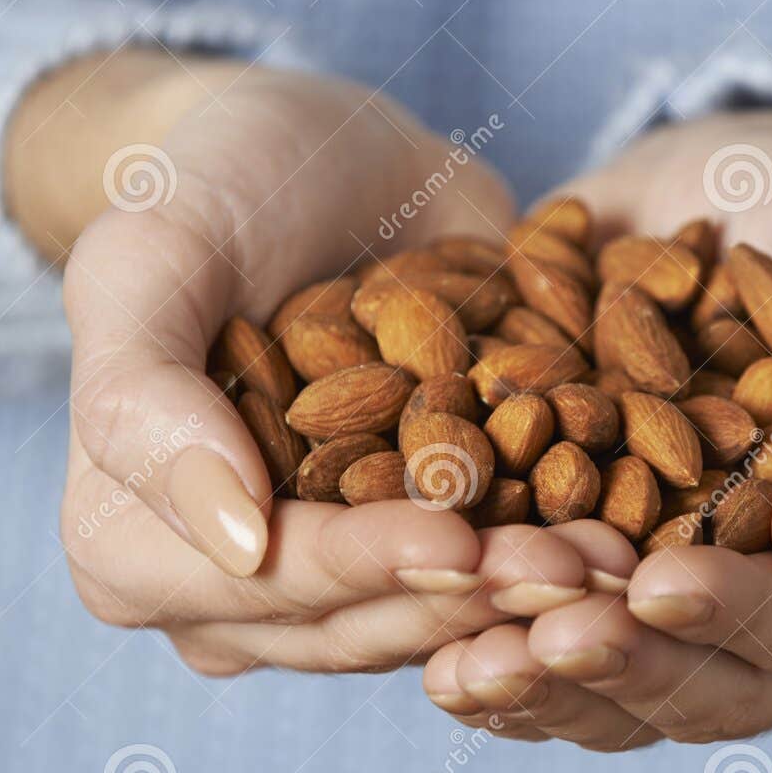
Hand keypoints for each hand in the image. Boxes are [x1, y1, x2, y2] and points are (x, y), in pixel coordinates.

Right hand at [19, 51, 594, 676]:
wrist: (322, 152)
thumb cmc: (213, 188)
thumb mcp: (147, 259)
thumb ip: (143, 396)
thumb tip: (234, 542)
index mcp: (134, 548)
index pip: (261, 585)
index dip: (359, 569)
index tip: (457, 541)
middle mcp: (238, 589)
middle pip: (361, 620)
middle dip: (472, 597)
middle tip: (580, 568)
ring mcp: (341, 569)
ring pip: (440, 612)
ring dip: (532, 595)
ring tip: (621, 556)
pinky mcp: (429, 533)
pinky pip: (496, 570)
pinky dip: (561, 553)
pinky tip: (637, 535)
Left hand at [423, 110, 771, 745]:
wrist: (720, 205)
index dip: (742, 618)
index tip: (656, 587)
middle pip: (716, 687)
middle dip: (625, 670)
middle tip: (537, 641)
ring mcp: (699, 629)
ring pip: (627, 700)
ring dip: (546, 693)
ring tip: (465, 666)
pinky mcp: (608, 608)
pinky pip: (556, 668)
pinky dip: (499, 669)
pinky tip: (437, 658)